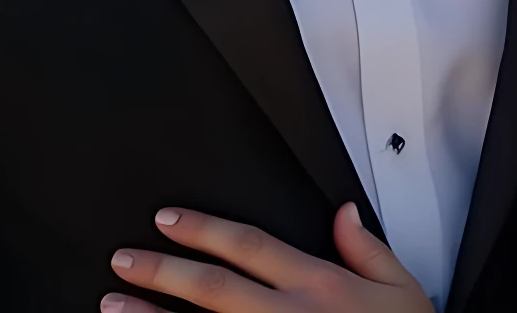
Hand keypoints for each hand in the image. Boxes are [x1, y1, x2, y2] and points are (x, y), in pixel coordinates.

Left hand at [105, 202, 435, 312]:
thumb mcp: (404, 292)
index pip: (250, 247)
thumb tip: (344, 213)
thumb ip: (369, 251)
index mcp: (320, 287)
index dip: (205, 229)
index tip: (167, 220)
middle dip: (163, 271)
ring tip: (112, 306)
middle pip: (214, 288)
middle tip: (123, 259)